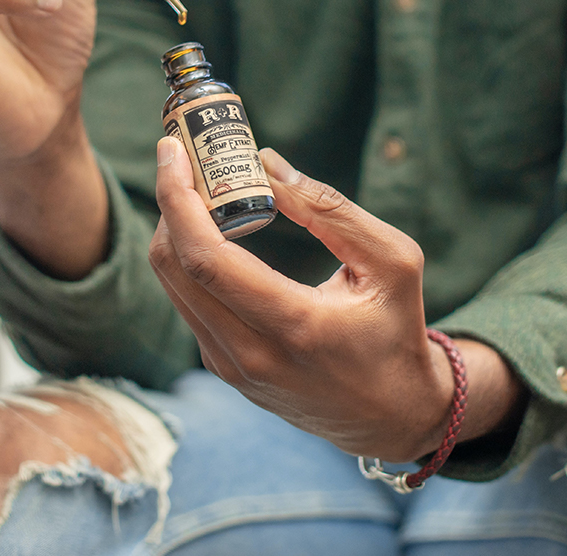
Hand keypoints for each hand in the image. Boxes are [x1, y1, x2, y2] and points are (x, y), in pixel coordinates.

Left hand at [150, 138, 459, 460]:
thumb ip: (330, 210)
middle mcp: (250, 354)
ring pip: (173, 284)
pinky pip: (188, 302)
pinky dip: (188, 257)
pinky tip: (211, 227)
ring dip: (174, 227)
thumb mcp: (393, 261)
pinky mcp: (225, 370)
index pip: (206, 257)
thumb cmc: (397, 329)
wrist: (393, 415)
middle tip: (184, 157)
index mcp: (294, 325)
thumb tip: (265, 164)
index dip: (177, 198)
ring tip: (198, 185)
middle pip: (174, 266)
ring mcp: (231, 367)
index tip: (171, 150)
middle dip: (169, 201)